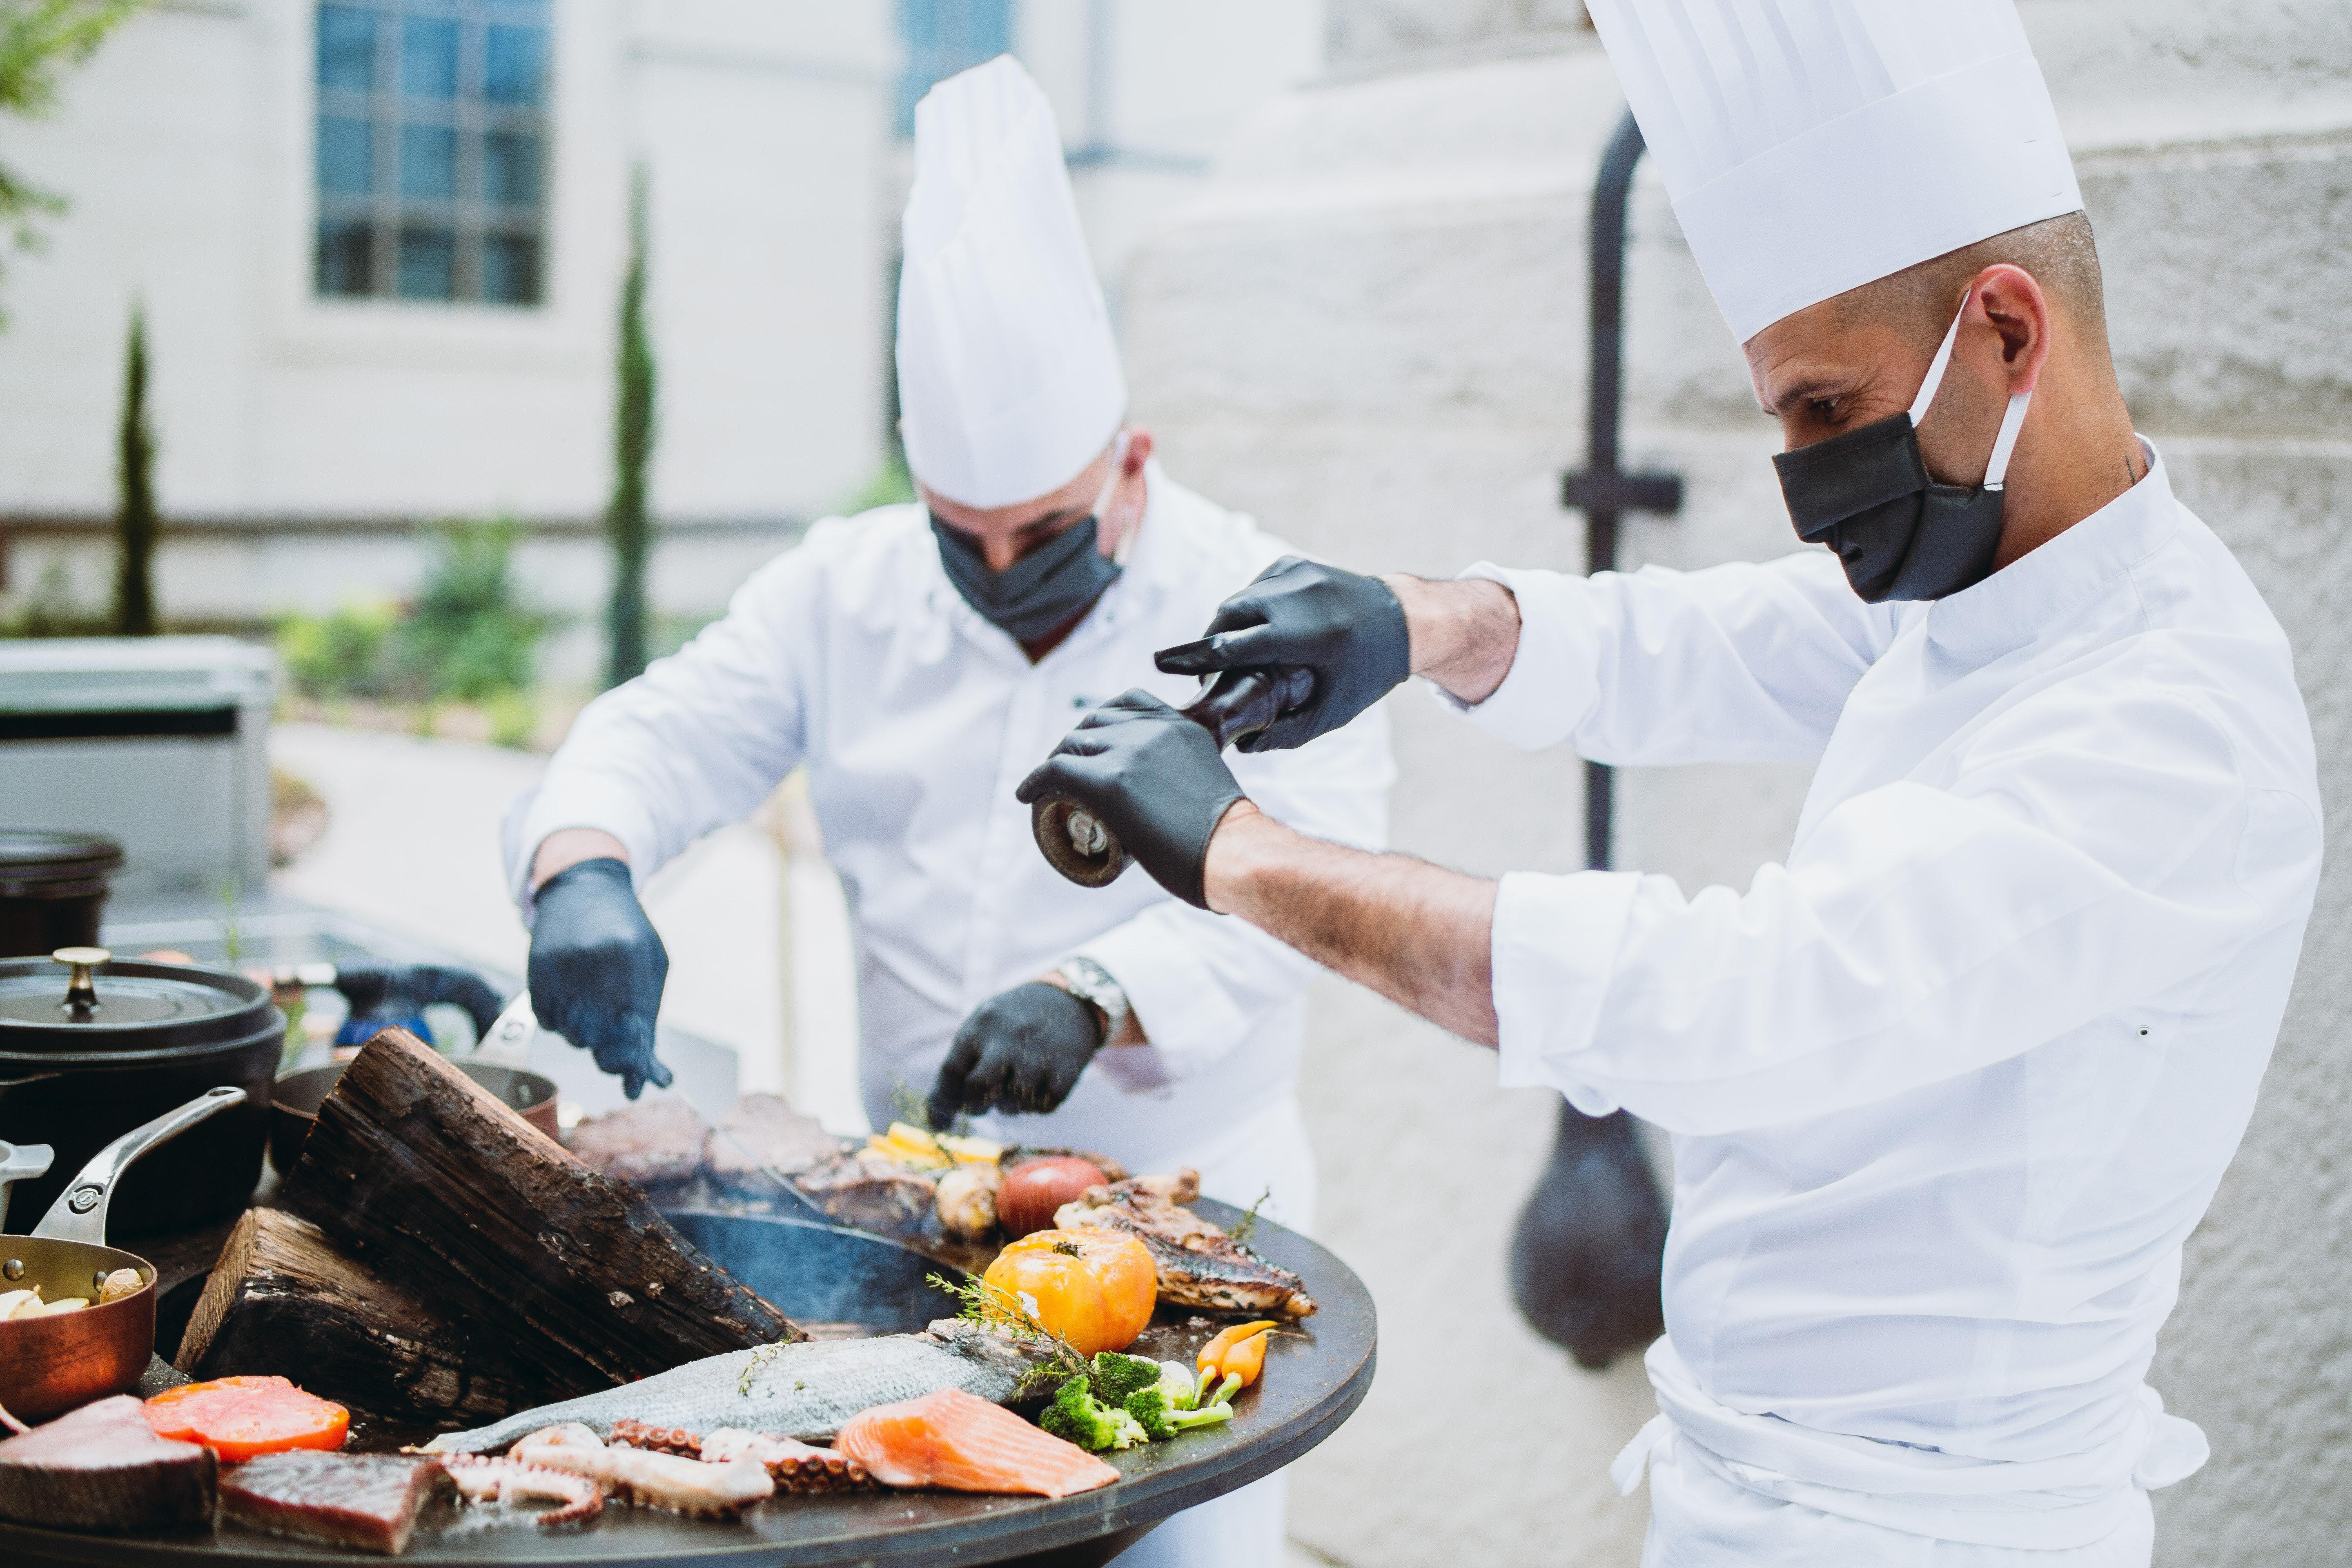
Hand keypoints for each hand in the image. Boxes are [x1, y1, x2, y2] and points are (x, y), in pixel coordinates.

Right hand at [526, 857, 673, 1098]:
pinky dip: (563, 1020)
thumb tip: (652, 1081)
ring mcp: (558, 966)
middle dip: (611, 1056)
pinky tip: (575, 996)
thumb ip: (650, 1022)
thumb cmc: (628, 933)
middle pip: (596, 1040)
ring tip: (597, 1003)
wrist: (583, 887)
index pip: (631, 1029)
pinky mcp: (534, 972)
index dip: (635, 1064)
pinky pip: (548, 1021)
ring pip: (571, 1034)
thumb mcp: (652, 966)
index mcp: (628, 955)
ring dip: (587, 1034)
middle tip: (617, 1053)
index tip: (639, 1083)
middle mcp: (589, 961)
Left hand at [927, 982, 1104, 1125]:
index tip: (941, 1121)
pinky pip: (1044, 1106)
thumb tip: (936, 1114)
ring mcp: (1038, 1054)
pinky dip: (1038, 1105)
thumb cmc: (1013, 1020)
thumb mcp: (982, 1024)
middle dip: (975, 1105)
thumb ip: (961, 1061)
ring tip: (1015, 1089)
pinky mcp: (1066, 1068)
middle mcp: (1008, 1038)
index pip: (951, 1071)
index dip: (944, 1100)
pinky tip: (1038, 1088)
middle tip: (982, 1105)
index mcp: (981, 1026)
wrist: (1068, 998)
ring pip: (1013, 1103)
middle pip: (979, 1088)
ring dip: (1011, 1106)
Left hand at [1017, 690, 1245, 908]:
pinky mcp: (1108, 781)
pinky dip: (1034, 781)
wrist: (1235, 854)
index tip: (1092, 748)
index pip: (1129, 701)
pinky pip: (1054, 771)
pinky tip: (1026, 795)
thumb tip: (1175, 800)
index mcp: (1182, 725)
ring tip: (1047, 787)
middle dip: (1074, 746)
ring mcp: (1130, 752)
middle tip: (1065, 777)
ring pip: (1071, 745)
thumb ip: (1190, 778)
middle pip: (1094, 722)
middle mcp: (1154, 729)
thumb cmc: (1231, 840)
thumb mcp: (1210, 785)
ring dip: (1054, 764)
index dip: (1101, 723)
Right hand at [1155, 556, 1409, 750]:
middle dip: (1211, 645)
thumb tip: (1242, 746)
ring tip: (1243, 655)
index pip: (1237, 645)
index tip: (1162, 662)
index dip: (1195, 656)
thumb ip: (1288, 733)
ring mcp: (1295, 574)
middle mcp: (1300, 597)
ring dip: (1230, 628)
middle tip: (1213, 674)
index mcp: (1310, 636)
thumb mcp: (1334, 712)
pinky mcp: (1293, 563)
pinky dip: (1249, 610)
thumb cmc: (1366, 672)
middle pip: (1228, 618)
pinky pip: (1253, 588)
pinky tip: (1266, 629)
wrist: (1402, 619)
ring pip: (1237, 601)